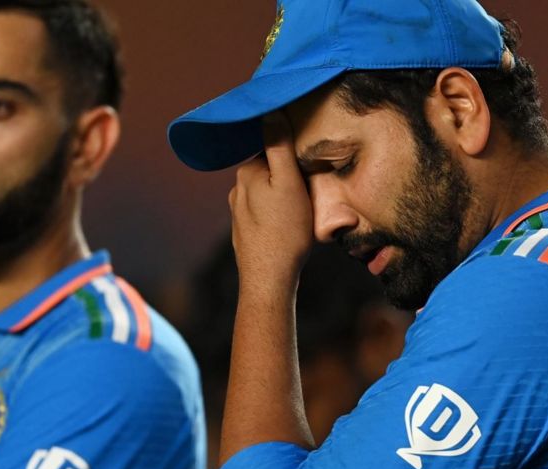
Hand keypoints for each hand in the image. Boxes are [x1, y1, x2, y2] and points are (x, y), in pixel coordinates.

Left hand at [228, 111, 312, 293]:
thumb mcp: (290, 183)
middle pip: (270, 171)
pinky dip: (277, 214)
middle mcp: (237, 189)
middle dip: (288, 176)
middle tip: (309, 192)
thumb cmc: (284, 231)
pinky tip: (289, 227)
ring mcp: (238, 212)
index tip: (308, 168)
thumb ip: (280, 147)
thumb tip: (271, 110)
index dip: (293, 156)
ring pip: (268, 193)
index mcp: (247, 172)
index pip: (273, 150)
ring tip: (301, 212)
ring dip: (284, 196)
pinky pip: (265, 212)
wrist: (269, 279)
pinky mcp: (245, 231)